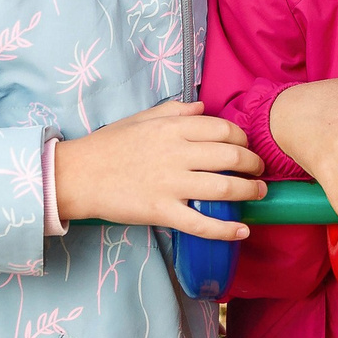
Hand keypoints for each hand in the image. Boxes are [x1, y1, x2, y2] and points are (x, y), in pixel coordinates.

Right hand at [53, 101, 262, 240]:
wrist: (77, 175)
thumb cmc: (108, 145)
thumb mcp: (141, 118)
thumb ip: (175, 110)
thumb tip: (203, 107)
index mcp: (172, 128)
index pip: (223, 130)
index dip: (243, 140)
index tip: (246, 148)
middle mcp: (176, 153)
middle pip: (231, 157)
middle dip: (254, 164)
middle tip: (259, 171)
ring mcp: (170, 184)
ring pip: (224, 188)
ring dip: (249, 192)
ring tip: (259, 194)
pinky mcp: (162, 211)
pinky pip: (201, 223)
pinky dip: (226, 229)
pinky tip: (242, 230)